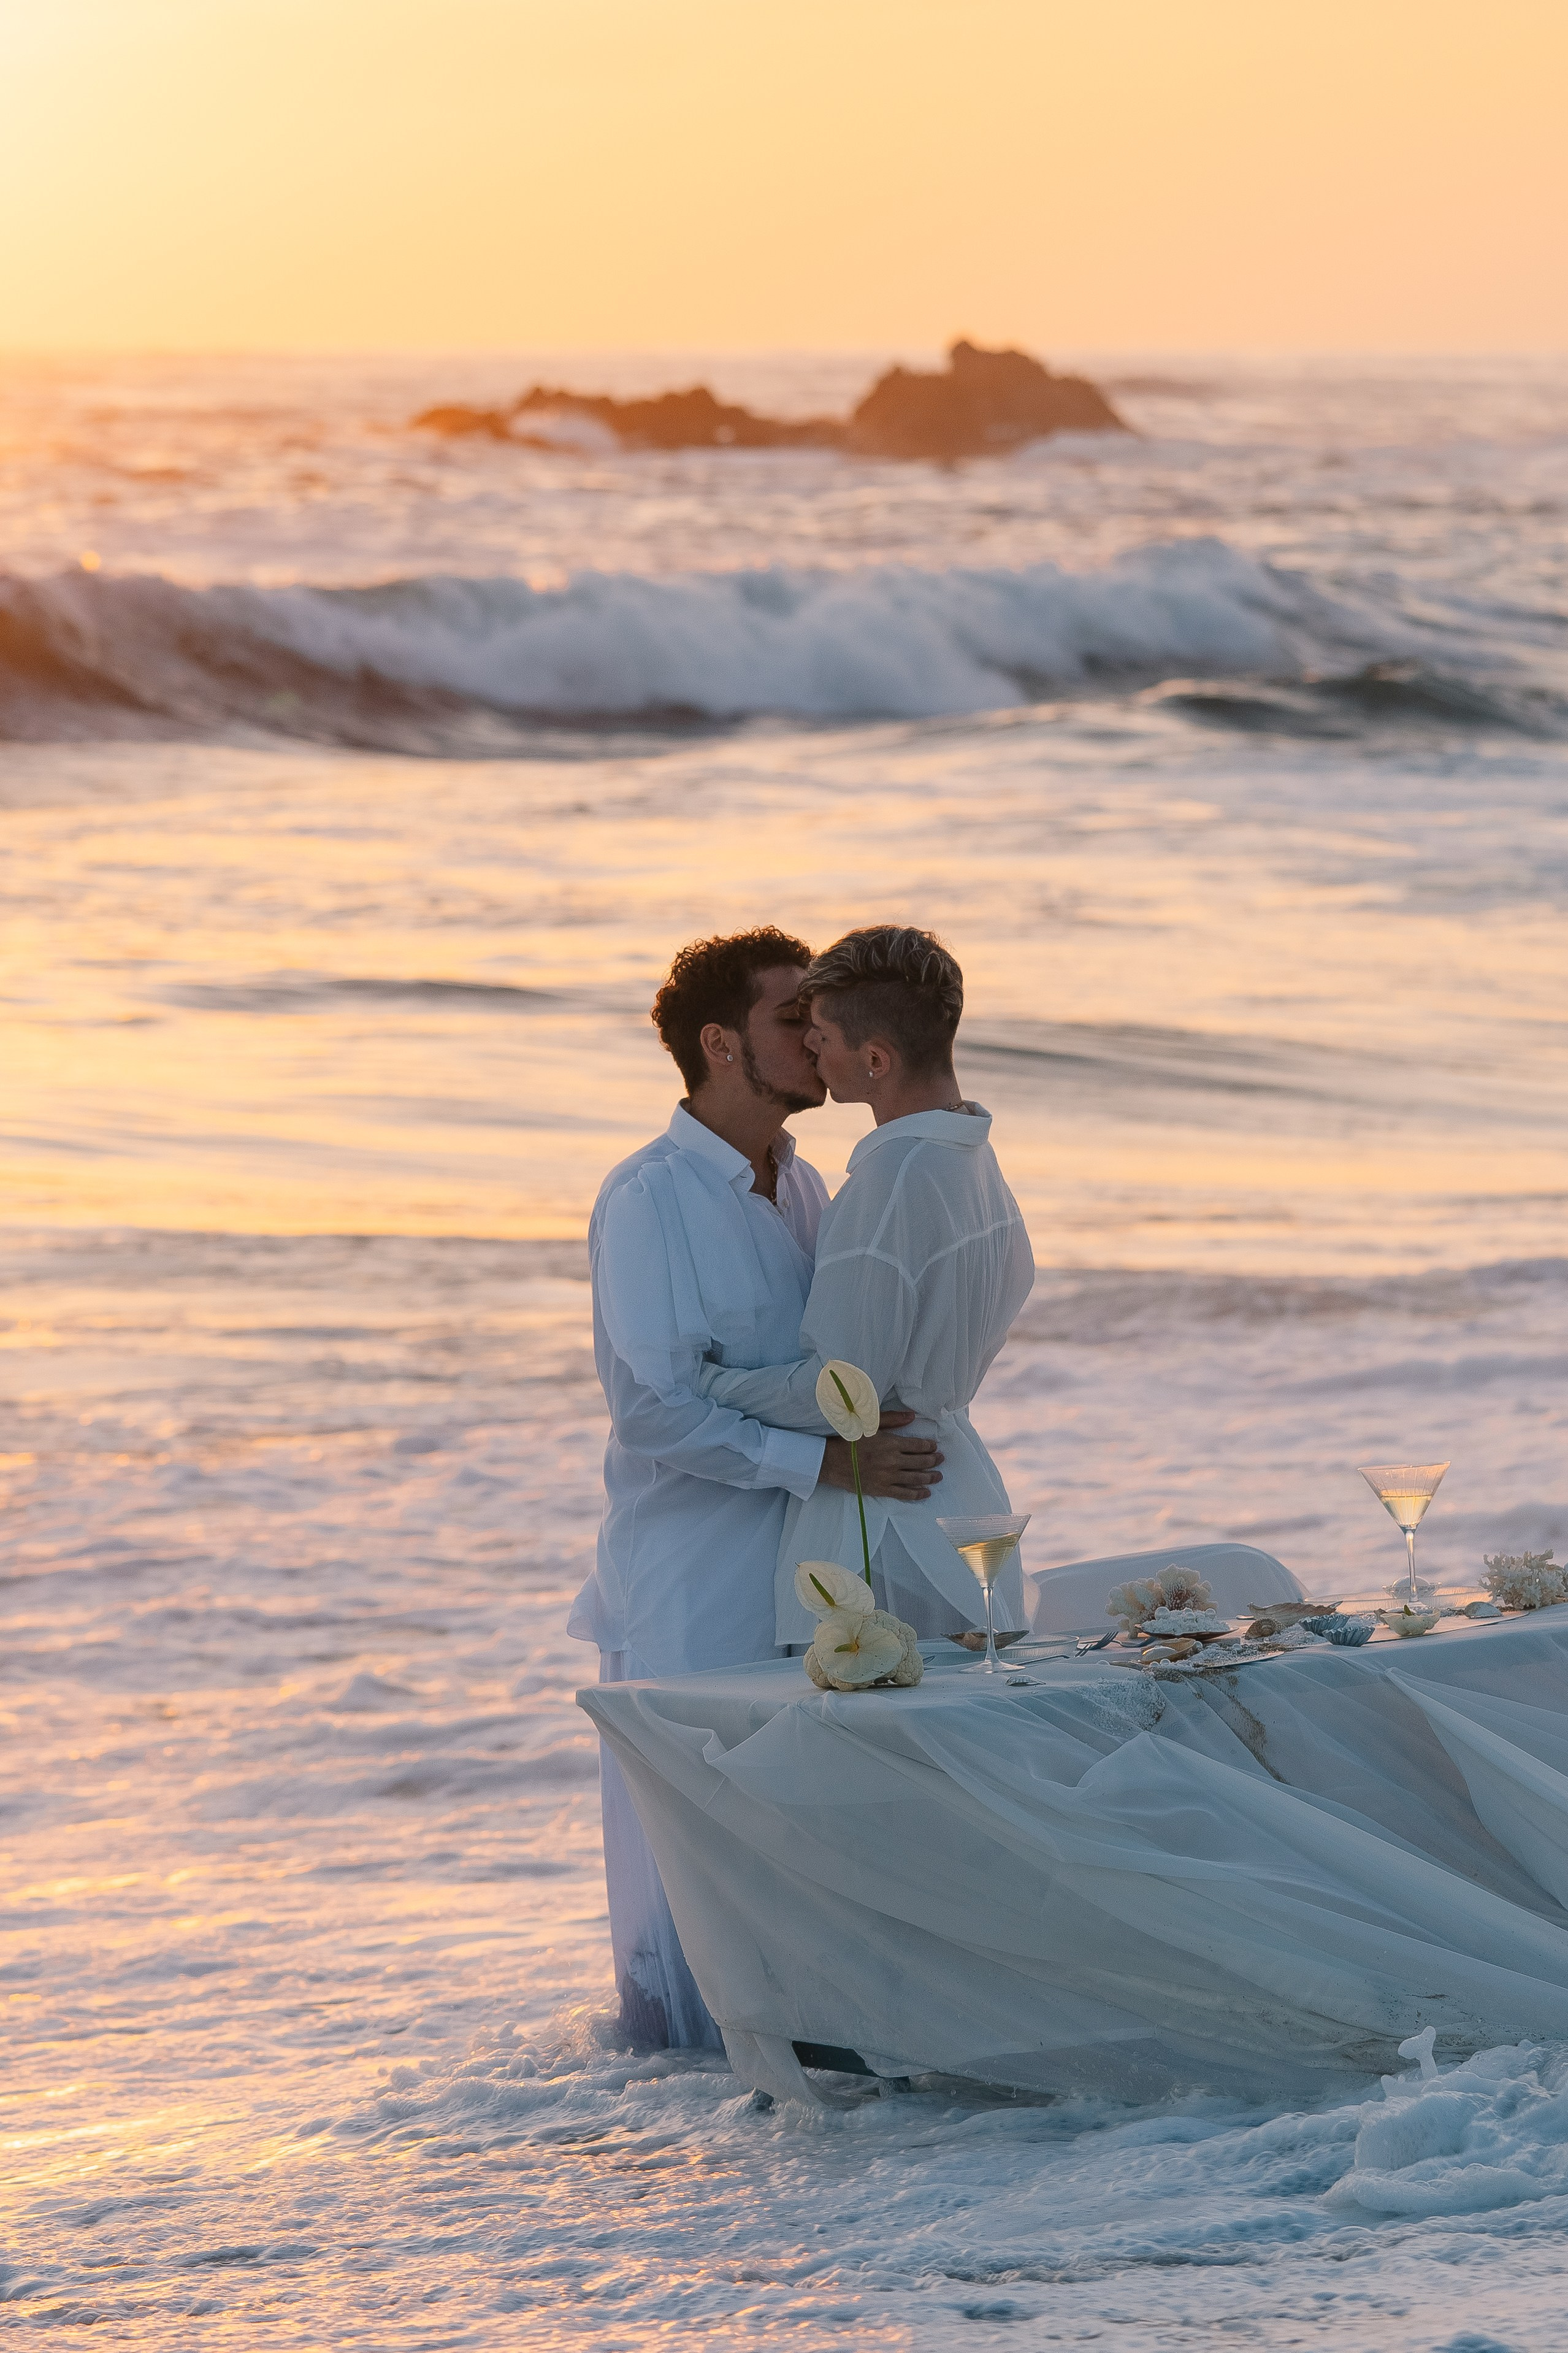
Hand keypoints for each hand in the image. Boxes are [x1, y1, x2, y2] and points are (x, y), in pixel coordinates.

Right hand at [819, 1412, 943, 1503]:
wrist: (831, 1461)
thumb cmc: (850, 1440)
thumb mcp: (870, 1424)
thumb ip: (893, 1419)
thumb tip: (912, 1416)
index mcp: (891, 1443)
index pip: (918, 1445)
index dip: (929, 1446)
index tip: (934, 1446)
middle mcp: (893, 1461)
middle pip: (920, 1462)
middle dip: (934, 1460)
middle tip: (941, 1459)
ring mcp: (888, 1477)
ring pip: (916, 1478)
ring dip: (930, 1477)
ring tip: (938, 1476)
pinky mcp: (882, 1489)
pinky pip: (904, 1494)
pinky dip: (917, 1494)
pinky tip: (926, 1492)